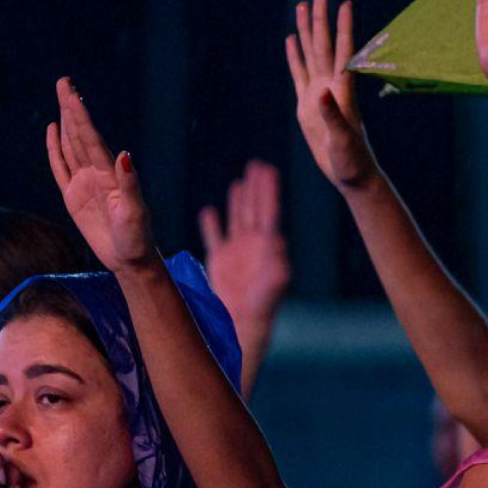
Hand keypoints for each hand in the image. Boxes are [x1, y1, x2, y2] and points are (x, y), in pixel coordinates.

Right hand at [46, 79, 155, 271]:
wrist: (130, 259)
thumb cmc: (136, 238)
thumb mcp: (135, 212)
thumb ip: (129, 183)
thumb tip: (123, 154)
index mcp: (110, 174)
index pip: (91, 138)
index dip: (80, 115)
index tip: (72, 93)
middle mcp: (97, 173)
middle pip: (80, 134)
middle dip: (72, 108)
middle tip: (64, 81)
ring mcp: (84, 183)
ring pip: (71, 145)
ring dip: (66, 121)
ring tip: (61, 97)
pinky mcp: (74, 197)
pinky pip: (61, 168)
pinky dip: (55, 149)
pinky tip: (54, 130)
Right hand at [199, 160, 290, 326]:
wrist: (242, 322)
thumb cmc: (262, 305)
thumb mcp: (274, 283)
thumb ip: (278, 261)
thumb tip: (278, 241)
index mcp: (267, 245)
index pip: (268, 210)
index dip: (268, 189)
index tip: (268, 168)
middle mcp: (252, 244)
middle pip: (254, 209)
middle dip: (255, 187)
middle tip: (257, 165)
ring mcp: (236, 252)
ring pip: (237, 219)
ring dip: (238, 201)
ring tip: (240, 182)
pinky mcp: (220, 261)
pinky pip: (214, 237)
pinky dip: (211, 225)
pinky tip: (209, 211)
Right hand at [285, 0, 379, 190]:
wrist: (350, 173)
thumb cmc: (352, 158)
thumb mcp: (342, 139)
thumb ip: (332, 116)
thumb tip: (322, 94)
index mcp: (342, 91)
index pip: (343, 52)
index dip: (344, 28)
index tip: (345, 4)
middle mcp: (331, 86)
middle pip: (324, 45)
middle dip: (321, 20)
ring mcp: (318, 93)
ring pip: (310, 54)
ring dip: (306, 31)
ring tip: (302, 6)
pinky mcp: (307, 105)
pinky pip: (298, 74)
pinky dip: (294, 56)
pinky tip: (290, 40)